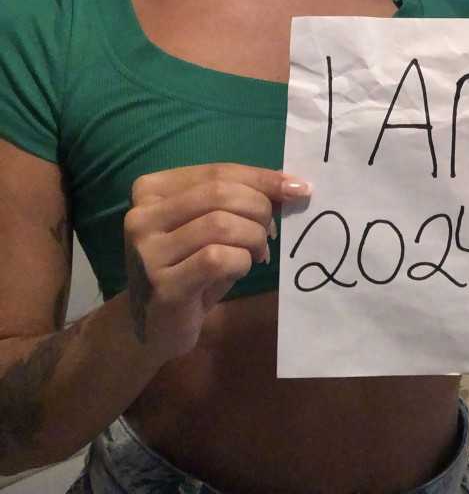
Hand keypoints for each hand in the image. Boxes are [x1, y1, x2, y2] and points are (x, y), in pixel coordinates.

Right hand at [123, 163, 309, 358]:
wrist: (151, 326)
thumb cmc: (187, 267)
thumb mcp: (209, 225)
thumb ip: (238, 200)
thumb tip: (290, 185)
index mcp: (151, 190)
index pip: (217, 171)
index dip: (262, 178)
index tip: (297, 188)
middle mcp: (141, 215)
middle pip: (219, 193)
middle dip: (259, 208)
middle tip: (271, 231)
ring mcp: (147, 252)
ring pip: (220, 224)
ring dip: (253, 237)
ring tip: (258, 252)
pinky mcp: (162, 286)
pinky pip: (216, 259)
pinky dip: (241, 261)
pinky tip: (241, 269)